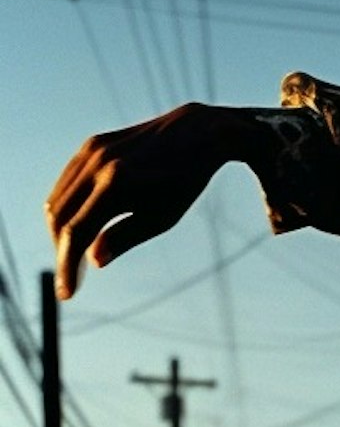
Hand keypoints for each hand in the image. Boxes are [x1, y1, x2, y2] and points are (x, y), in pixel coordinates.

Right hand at [46, 102, 239, 300]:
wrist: (196, 133)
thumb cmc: (184, 182)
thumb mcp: (162, 218)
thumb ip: (125, 237)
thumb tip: (93, 260)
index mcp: (116, 183)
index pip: (77, 232)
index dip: (67, 266)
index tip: (67, 294)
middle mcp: (98, 163)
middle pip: (60, 218)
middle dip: (61, 252)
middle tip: (73, 277)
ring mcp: (91, 150)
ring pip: (57, 200)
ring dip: (60, 232)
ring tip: (75, 256)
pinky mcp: (91, 144)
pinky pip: (65, 183)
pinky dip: (65, 208)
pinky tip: (78, 227)